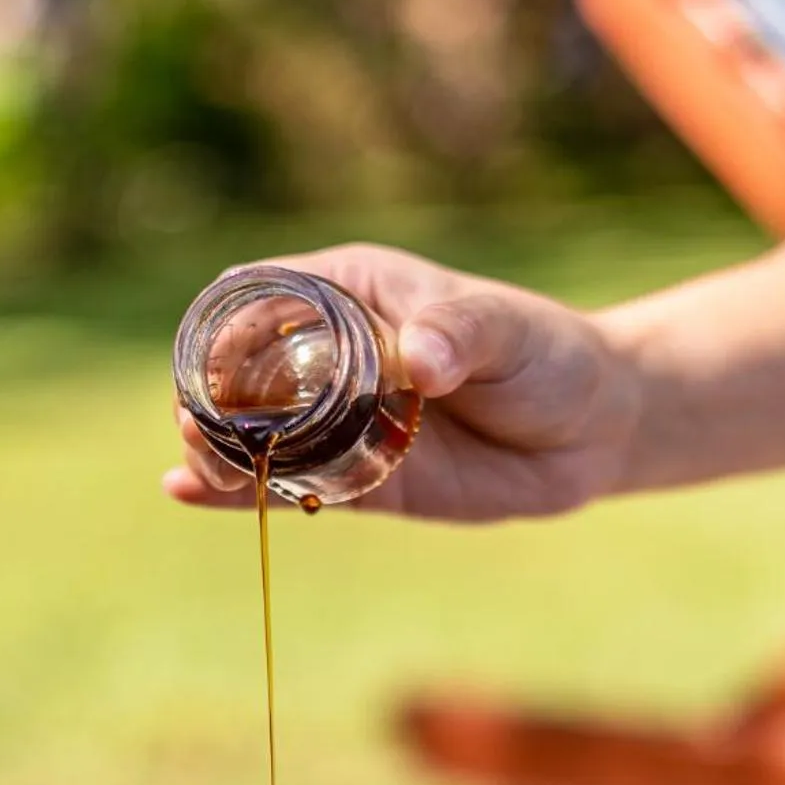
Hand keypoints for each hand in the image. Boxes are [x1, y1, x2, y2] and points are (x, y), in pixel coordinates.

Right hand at [163, 243, 639, 521]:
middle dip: (211, 397)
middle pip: (242, 371)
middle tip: (200, 428)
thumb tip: (422, 360)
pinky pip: (290, 486)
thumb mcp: (508, 331)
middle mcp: (332, 355)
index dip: (223, 326)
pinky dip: (238, 492)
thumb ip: (462, 333)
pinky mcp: (360, 482)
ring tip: (197, 466)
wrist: (596, 430)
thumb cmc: (549, 355)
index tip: (208, 361)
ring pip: (257, 434)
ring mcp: (342, 423)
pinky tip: (188, 493)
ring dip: (217, 448)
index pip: (264, 298)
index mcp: (351, 291)